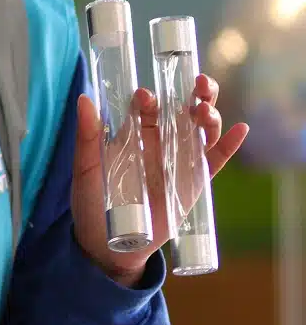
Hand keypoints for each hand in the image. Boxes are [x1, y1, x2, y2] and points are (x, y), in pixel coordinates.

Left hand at [72, 74, 248, 285]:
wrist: (108, 242)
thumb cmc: (91, 201)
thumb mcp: (85, 167)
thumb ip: (87, 136)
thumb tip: (84, 99)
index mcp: (134, 132)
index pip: (147, 106)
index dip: (149, 97)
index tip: (144, 97)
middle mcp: (160, 140)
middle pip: (183, 108)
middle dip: (194, 92)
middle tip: (197, 83)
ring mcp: (179, 159)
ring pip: (201, 129)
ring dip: (209, 114)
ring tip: (205, 108)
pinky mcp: (194, 181)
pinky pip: (214, 160)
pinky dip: (229, 145)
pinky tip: (240, 130)